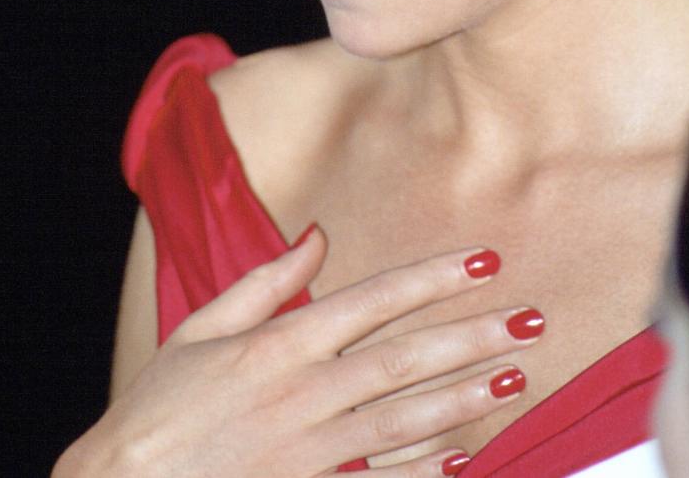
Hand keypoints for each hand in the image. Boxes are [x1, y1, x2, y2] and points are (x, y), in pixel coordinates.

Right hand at [53, 228, 540, 477]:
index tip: (482, 259)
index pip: (372, 300)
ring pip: (402, 419)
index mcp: (278, 344)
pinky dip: (424, 468)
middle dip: (470, 335)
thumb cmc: (159, 405)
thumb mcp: (203, 327)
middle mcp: (301, 394)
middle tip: (529, 319)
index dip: (432, 278)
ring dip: (463, 397)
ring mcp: (308, 452)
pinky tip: (467, 453)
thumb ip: (267, 280)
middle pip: (402, 358)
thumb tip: (319, 233)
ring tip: (515, 377)